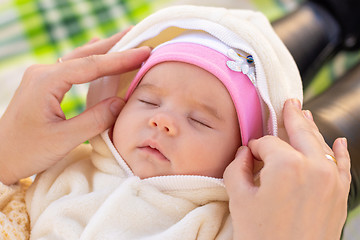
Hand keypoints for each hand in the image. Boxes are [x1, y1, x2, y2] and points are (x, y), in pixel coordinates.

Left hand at [0, 30, 150, 184]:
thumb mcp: (64, 139)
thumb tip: (122, 102)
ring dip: (104, 50)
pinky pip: (73, 67)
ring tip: (127, 41)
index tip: (144, 53)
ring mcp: (42, 77)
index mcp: (46, 82)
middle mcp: (43, 73)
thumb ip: (96, 119)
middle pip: (85, 54)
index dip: (120, 59)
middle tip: (139, 36)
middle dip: (115, 45)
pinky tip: (100, 53)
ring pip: (79, 58)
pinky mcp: (44, 84)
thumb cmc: (27, 151)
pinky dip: (92, 60)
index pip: (91, 65)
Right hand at [224, 99, 350, 239]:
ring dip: (310, 128)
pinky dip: (340, 151)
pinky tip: (338, 141)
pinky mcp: (340, 194)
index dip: (254, 146)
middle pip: (300, 132)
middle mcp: (314, 166)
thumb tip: (245, 153)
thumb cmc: (262, 235)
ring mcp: (331, 180)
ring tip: (303, 114)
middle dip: (291, 116)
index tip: (248, 154)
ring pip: (321, 144)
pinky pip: (343, 165)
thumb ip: (237, 166)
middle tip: (289, 102)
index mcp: (286, 165)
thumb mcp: (238, 198)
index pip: (266, 143)